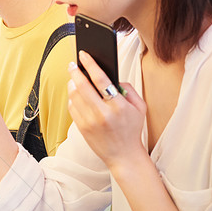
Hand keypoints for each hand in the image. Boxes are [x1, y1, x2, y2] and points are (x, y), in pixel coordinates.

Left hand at [67, 51, 146, 168]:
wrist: (124, 156)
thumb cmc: (132, 129)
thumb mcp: (139, 107)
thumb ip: (128, 89)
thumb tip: (111, 76)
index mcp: (118, 106)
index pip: (100, 79)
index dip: (90, 64)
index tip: (83, 55)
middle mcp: (102, 113)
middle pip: (82, 86)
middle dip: (75, 72)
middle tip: (72, 64)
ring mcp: (90, 122)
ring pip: (74, 96)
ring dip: (72, 84)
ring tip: (74, 78)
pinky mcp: (82, 128)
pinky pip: (72, 108)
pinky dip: (72, 98)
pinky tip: (75, 93)